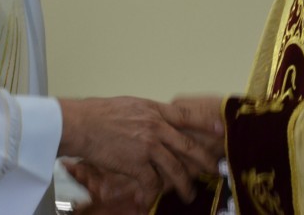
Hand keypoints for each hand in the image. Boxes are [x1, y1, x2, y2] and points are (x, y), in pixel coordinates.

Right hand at [58, 96, 222, 204]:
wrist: (81, 124)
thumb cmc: (100, 113)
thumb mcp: (131, 105)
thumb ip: (150, 114)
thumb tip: (161, 122)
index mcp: (155, 110)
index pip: (188, 116)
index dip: (207, 123)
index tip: (222, 130)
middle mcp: (156, 127)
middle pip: (188, 147)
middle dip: (205, 161)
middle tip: (216, 170)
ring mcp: (148, 146)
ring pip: (175, 169)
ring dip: (184, 185)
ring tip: (189, 194)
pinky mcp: (137, 164)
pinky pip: (153, 182)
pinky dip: (153, 192)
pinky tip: (153, 198)